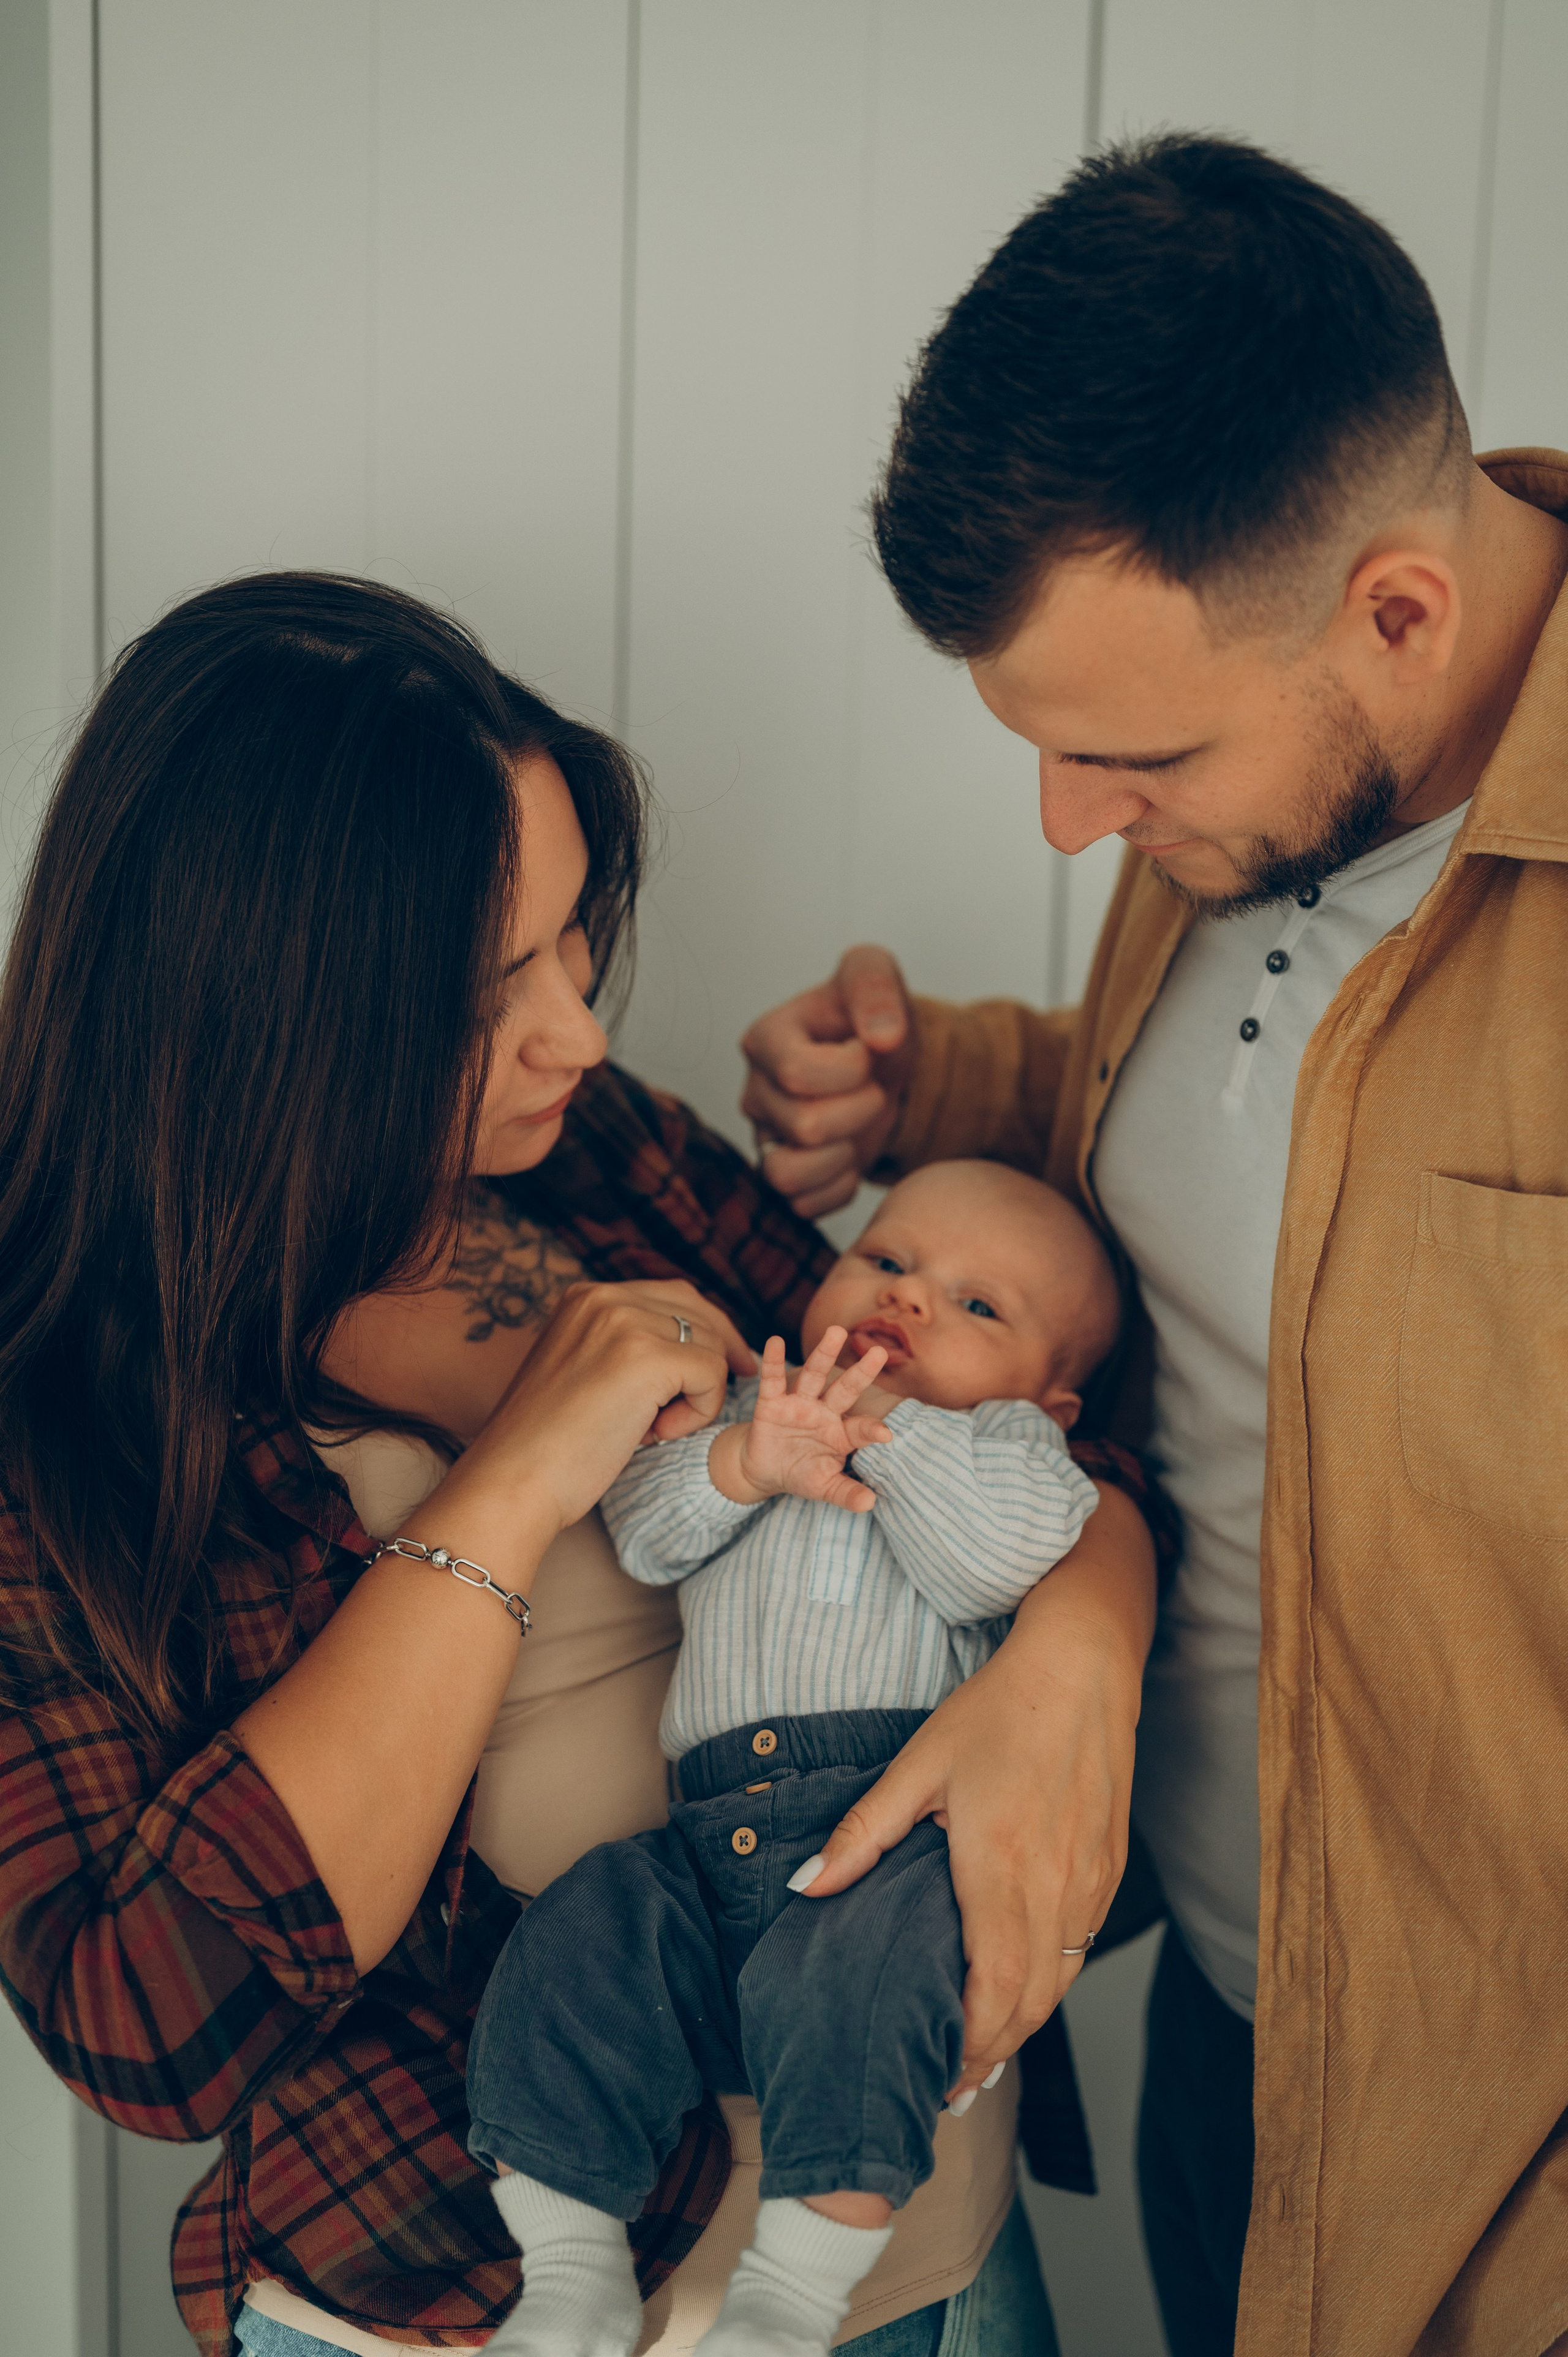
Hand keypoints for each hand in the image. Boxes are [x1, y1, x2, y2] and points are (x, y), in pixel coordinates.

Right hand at [454, 1279, 757, 1538]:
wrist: (513, 1481)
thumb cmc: (546, 1443)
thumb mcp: (581, 1370)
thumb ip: (623, 1346)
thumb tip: (694, 1345)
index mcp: (585, 1296)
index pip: (674, 1296)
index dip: (709, 1332)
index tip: (730, 1366)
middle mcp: (605, 1297)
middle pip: (700, 1313)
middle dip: (717, 1359)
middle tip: (706, 1406)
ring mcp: (624, 1322)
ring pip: (709, 1347)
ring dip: (697, 1395)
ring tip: (652, 1430)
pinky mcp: (646, 1358)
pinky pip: (711, 1375)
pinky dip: (698, 1412)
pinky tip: (656, 1435)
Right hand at [709, 1330, 891, 1510]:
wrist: (766, 1470)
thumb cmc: (802, 1474)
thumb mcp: (824, 1487)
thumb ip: (845, 1493)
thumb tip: (871, 1504)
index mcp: (841, 1433)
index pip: (860, 1428)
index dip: (871, 1429)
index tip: (886, 1434)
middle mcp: (824, 1412)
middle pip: (846, 1390)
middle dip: (862, 1373)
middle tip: (880, 1352)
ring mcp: (799, 1404)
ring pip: (815, 1375)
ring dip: (824, 1354)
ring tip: (836, 1331)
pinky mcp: (771, 1403)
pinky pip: (772, 1380)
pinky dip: (772, 1362)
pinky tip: (775, 1341)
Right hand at [741, 945, 915, 1217]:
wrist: (881, 1059)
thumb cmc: (870, 1017)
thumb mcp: (875, 976)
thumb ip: (875, 988)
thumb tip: (882, 1037)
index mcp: (765, 1039)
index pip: (797, 1072)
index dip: (851, 1069)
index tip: (869, 1051)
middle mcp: (754, 1091)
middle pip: (804, 1126)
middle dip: (860, 1110)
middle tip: (874, 1089)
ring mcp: (765, 1138)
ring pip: (785, 1176)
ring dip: (842, 1157)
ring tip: (859, 1127)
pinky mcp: (783, 1175)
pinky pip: (801, 1205)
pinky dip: (839, 1187)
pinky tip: (853, 1155)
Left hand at [785, 1485, 1155, 2098]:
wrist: (1084, 1665)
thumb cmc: (1000, 1709)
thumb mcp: (918, 1763)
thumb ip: (862, 1833)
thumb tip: (803, 1887)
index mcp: (1004, 1863)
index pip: (995, 1987)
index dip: (970, 2044)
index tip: (936, 2075)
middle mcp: (1057, 1883)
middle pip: (1032, 2002)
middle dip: (991, 2054)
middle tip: (949, 2088)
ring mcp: (1091, 1880)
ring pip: (1062, 1981)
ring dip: (1021, 2026)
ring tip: (978, 2059)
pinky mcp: (1109, 1869)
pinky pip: (1081, 1948)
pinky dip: (1050, 1985)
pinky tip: (1020, 1993)